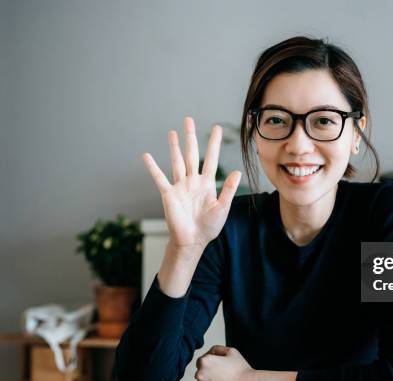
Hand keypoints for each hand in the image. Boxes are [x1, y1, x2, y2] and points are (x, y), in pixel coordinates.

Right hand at [143, 117, 240, 249]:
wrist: (193, 241)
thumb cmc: (209, 227)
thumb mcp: (222, 208)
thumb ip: (228, 190)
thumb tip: (237, 171)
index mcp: (207, 183)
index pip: (211, 158)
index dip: (214, 143)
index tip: (216, 128)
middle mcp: (193, 181)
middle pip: (191, 154)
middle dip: (191, 137)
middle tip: (189, 119)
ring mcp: (180, 186)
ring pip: (177, 162)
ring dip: (174, 147)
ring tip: (172, 132)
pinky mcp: (169, 194)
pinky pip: (160, 178)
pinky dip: (153, 167)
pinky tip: (147, 156)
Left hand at [195, 345, 254, 380]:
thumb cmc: (241, 371)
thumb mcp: (231, 351)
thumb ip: (217, 349)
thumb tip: (211, 352)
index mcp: (205, 362)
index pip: (201, 361)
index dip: (211, 362)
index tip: (218, 366)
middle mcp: (200, 375)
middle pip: (201, 372)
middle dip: (210, 373)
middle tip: (223, 374)